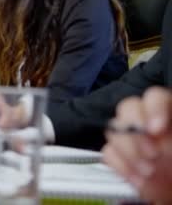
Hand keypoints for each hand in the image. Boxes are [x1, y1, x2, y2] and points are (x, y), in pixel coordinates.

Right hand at [103, 87, 171, 202]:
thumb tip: (161, 138)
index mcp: (169, 117)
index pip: (155, 97)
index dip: (154, 107)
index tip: (157, 129)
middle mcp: (149, 125)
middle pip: (128, 107)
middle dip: (135, 130)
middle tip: (152, 153)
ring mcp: (132, 140)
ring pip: (114, 130)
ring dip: (129, 151)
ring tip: (149, 170)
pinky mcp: (121, 158)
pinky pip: (108, 153)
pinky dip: (121, 166)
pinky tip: (138, 178)